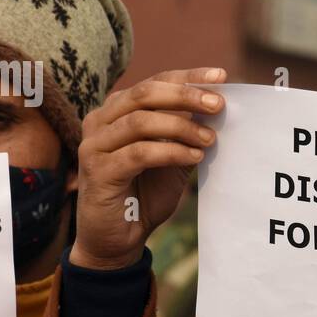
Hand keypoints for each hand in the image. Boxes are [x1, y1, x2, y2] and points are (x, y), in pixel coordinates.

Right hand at [69, 67, 226, 271]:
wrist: (118, 239)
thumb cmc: (145, 194)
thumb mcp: (172, 157)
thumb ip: (187, 132)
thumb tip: (218, 107)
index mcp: (117, 111)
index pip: (154, 83)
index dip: (187, 77)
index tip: (221, 76)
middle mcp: (100, 121)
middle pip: (145, 93)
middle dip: (185, 95)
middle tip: (218, 105)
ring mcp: (95, 145)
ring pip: (141, 121)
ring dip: (181, 127)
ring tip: (210, 138)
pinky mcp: (98, 170)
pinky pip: (139, 153)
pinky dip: (171, 152)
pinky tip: (194, 157)